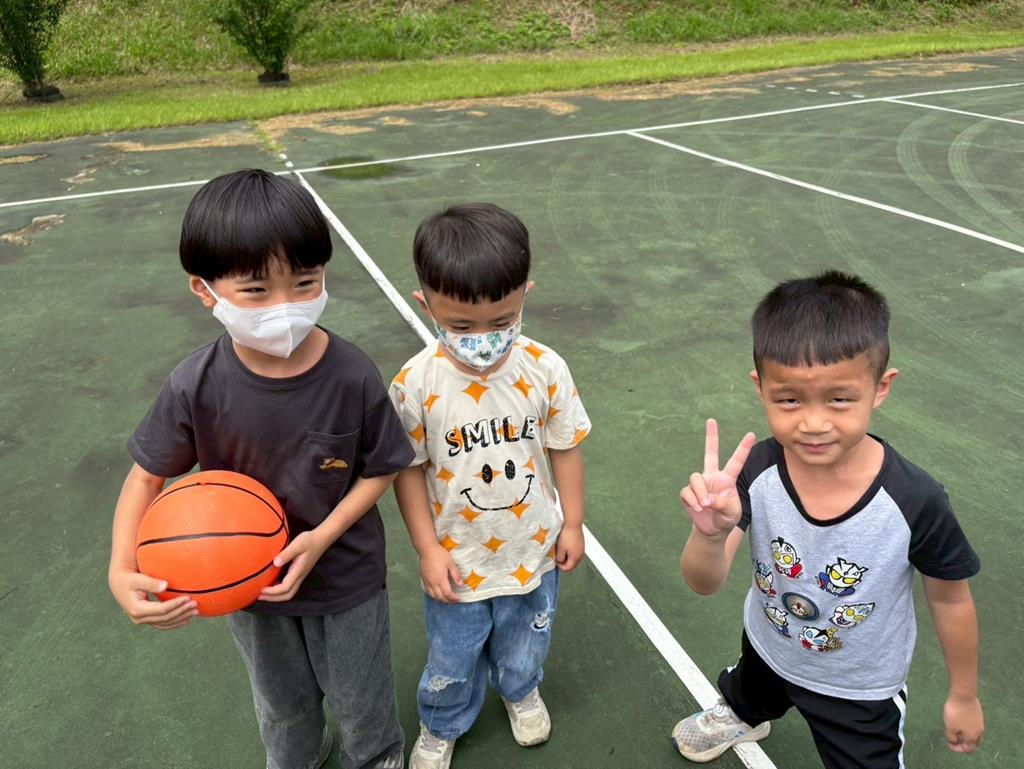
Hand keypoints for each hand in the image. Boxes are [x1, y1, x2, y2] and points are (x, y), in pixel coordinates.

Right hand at [108, 566, 197, 629]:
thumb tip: (165, 585)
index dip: (176, 605)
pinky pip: (162, 624)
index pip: (161, 609)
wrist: (119, 584)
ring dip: (180, 618)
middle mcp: (139, 618)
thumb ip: (151, 583)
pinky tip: (186, 620)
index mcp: (137, 609)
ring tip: (195, 612)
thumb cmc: (129, 578)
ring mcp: (142, 621)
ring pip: (165, 623)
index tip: (188, 598)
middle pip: (165, 618)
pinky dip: (174, 623)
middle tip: (196, 605)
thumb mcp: (138, 579)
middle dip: (181, 612)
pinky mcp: (145, 619)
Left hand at [259, 530, 328, 602]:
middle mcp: (300, 576)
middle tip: (259, 596)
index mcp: (298, 571)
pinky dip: (279, 589)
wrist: (321, 539)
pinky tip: (272, 583)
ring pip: (289, 592)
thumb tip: (275, 563)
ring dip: (276, 595)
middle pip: (287, 595)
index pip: (285, 588)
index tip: (261, 590)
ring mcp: (301, 575)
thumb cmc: (309, 540)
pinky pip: (290, 586)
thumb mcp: (298, 544)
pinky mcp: (300, 572)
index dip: (272, 592)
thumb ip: (287, 554)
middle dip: (273, 598)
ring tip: (264, 593)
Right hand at [420, 544, 462, 602]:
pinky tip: (437, 593)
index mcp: (440, 579)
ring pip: (433, 595)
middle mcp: (433, 583)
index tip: (458, 599)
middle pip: (440, 597)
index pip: (447, 594)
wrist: (427, 549)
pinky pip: (428, 591)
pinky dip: (433, 595)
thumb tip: (460, 584)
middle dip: (447, 601)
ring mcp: (427, 581)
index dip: (453, 598)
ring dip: (440, 599)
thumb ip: (456, 575)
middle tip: (453, 600)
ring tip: (446, 598)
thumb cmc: (439, 554)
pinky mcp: (423, 579)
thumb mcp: (451, 563)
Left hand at [556, 524, 584, 571]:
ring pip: (574, 557)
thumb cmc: (567, 535)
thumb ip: (560, 558)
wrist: (573, 523)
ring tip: (561, 550)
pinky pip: (575, 551)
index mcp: (576, 557)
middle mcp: (581, 554)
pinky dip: (570, 551)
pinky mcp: (581, 543)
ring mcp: (582, 548)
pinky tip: (565, 545)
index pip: (568, 568)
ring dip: (567, 556)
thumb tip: (560, 561)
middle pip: (572, 564)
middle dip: (564, 562)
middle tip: (558, 557)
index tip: (556, 561)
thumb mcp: (560, 549)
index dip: (560, 566)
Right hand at [679, 419, 755, 536]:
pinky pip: (687, 492)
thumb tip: (708, 499)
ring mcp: (699, 484)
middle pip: (710, 453)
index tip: (751, 434)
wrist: (712, 529)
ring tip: (706, 505)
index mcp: (727, 479)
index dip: (743, 448)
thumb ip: (724, 505)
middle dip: (711, 437)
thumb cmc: (726, 518)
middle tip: (711, 420)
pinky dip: (692, 500)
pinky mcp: (688, 493)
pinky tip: (698, 508)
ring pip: (695, 477)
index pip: (736, 461)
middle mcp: (712, 477)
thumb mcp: (732, 514)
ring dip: (700, 492)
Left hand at [944, 694, 983, 752]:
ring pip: (973, 734)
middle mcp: (979, 731)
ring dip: (965, 735)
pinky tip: (959, 722)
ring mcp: (980, 722)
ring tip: (955, 731)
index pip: (968, 749)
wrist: (963, 695)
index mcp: (973, 737)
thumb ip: (952, 737)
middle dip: (963, 743)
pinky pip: (973, 725)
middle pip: (972, 742)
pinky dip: (967, 728)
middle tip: (953, 739)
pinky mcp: (978, 714)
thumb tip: (954, 741)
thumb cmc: (955, 713)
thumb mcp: (950, 727)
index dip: (957, 749)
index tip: (949, 744)